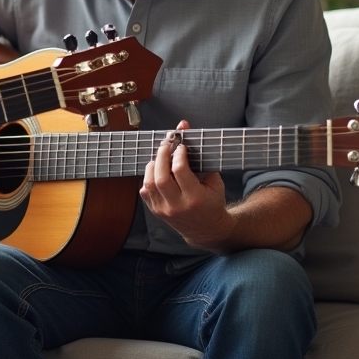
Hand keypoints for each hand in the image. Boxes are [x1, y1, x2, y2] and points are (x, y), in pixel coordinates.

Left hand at [139, 120, 234, 250]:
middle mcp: (176, 205)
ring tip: (162, 158)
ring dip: (153, 165)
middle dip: (162, 155)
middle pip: (160, 177)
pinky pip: (145, 190)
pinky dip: (149, 177)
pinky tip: (158, 172)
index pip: (180, 171)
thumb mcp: (214, 182)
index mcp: (195, 198)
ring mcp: (163, 210)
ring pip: (149, 183)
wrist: (206, 230)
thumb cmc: (212, 202)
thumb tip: (184, 128)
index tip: (181, 145)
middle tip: (167, 144)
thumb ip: (200, 158)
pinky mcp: (155, 211)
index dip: (178, 154)